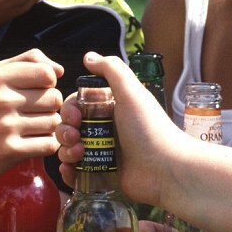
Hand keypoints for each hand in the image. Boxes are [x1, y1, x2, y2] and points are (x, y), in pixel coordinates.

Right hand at [0, 49, 63, 182]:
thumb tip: (59, 70)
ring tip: (30, 128)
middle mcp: (0, 99)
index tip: (35, 91)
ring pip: (54, 122)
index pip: (47, 74)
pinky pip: (49, 144)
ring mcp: (5, 126)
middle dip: (49, 107)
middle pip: (54, 99)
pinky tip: (31, 143)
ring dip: (47, 127)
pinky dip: (45, 145)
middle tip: (32, 113)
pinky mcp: (10, 150)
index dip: (48, 84)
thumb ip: (29, 61)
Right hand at [56, 52, 185, 205]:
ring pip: (69, 149)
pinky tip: (71, 168)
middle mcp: (104, 129)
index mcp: (110, 108)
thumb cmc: (150, 129)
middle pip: (69, 127)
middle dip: (65, 131)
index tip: (74, 116)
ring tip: (79, 155)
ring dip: (66, 151)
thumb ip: (112, 69)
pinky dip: (68, 170)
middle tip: (75, 137)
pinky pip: (75, 171)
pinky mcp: (101, 174)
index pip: (77, 105)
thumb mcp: (132, 93)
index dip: (69, 110)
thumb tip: (88, 57)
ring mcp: (102, 153)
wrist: (165, 169)